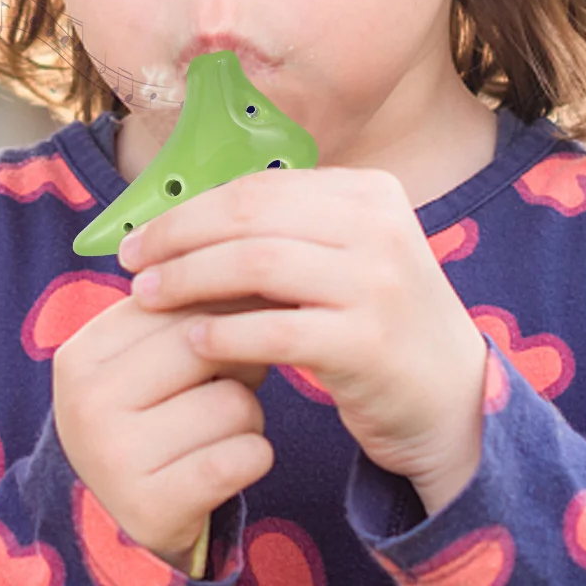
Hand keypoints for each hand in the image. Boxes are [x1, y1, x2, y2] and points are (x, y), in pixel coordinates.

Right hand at [52, 292, 274, 568]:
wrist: (118, 523)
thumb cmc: (151, 419)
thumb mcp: (149, 360)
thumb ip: (189, 312)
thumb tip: (263, 272)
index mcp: (81, 353)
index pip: (178, 300)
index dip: (225, 309)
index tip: (238, 327)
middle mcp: (86, 403)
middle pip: (208, 345)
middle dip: (238, 361)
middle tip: (227, 384)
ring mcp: (115, 459)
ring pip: (236, 402)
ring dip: (248, 416)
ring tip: (217, 431)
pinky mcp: (154, 508)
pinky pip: (246, 456)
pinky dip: (253, 456)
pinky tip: (226, 466)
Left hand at [119, 167, 488, 515]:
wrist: (452, 399)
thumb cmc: (376, 323)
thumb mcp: (346, 256)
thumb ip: (286, 231)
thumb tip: (184, 221)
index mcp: (370, 192)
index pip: (259, 186)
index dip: (192, 210)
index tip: (144, 236)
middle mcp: (379, 226)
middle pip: (251, 216)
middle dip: (179, 237)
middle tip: (133, 264)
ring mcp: (379, 283)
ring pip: (257, 264)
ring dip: (191, 280)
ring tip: (150, 299)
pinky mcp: (369, 343)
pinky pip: (276, 330)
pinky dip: (225, 333)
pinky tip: (193, 342)